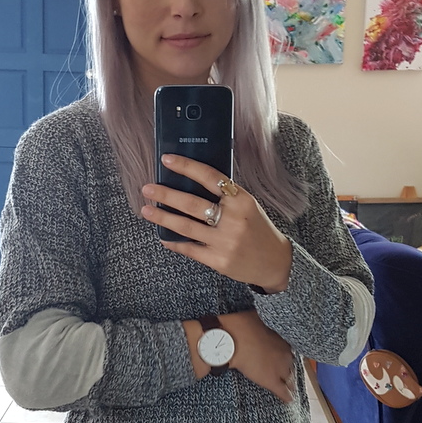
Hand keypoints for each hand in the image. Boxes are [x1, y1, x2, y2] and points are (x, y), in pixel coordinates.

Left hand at [142, 154, 291, 292]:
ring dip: (163, 217)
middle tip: (147, 188)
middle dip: (166, 195)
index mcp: (241, 200)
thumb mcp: (248, 205)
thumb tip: (191, 180)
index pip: (210, 177)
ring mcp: (225, 242)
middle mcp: (233, 219)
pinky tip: (163, 236)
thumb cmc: (258, 228)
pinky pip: (190, 249)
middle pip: (192, 204)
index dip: (186, 167)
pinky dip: (174, 242)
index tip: (167, 160)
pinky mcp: (218, 261)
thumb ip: (225, 195)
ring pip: (186, 227)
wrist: (275, 262)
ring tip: (146, 210)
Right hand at [183, 310, 295, 402]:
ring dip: (289, 382)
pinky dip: (287, 396)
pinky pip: (284, 392)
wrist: (228, 340)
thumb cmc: (239, 325)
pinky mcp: (272, 381)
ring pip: (290, 379)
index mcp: (282, 337)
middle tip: (283, 370)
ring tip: (288, 386)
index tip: (281, 354)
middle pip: (292, 364)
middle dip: (288, 367)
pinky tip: (288, 400)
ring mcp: (280, 368)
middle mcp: (286, 353)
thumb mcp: (255, 315)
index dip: (284, 352)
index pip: (290, 348)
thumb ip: (265, 317)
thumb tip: (266, 310)